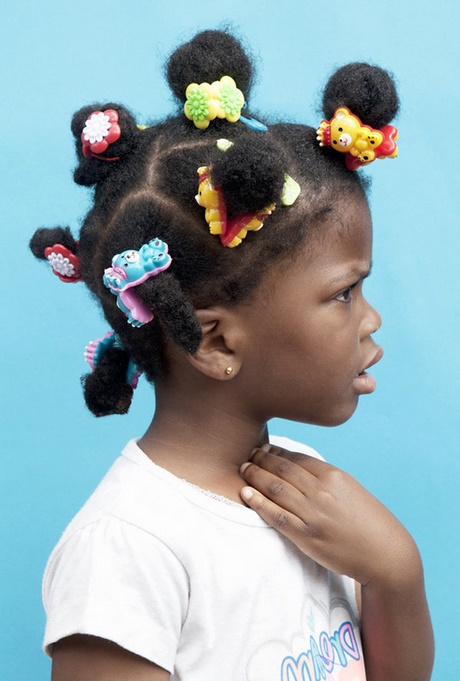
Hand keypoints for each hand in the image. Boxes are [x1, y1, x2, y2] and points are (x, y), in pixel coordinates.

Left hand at [240, 444, 417, 587]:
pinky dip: (258, 503)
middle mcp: (322, 491)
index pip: (297, 458)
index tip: (263, 447)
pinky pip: (277, 516)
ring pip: (275, 488)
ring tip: (242, 469)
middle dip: (261, 459)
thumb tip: (300, 468)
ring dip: (255, 476)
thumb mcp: (351, 490)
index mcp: (334, 476)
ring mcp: (314, 514)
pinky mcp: (307, 537)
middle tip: (247, 454)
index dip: (276, 451)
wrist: (386, 554)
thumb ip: (326, 478)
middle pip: (282, 469)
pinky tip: (246, 493)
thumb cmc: (370, 522)